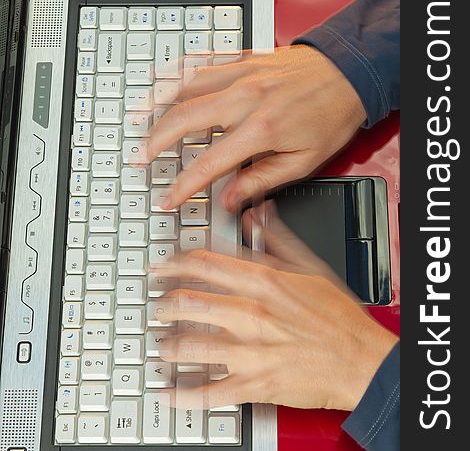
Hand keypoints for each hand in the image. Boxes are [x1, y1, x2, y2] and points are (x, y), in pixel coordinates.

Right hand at [147, 45, 366, 210]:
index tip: (167, 199)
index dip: (183, 186)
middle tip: (139, 158)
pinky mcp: (243, 60)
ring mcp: (241, 75)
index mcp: (260, 129)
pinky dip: (178, 70)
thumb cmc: (331, 114)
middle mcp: (244, 99)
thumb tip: (231, 198)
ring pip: (185, 87)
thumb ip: (262, 179)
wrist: (349, 73)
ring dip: (157, 104)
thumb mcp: (304, 160)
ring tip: (137, 118)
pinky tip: (162, 77)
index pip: (208, 163)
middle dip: (155, 142)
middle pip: (183, 120)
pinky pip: (202, 61)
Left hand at [154, 212, 396, 410]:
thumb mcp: (310, 267)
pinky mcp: (255, 384)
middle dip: (163, 302)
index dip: (174, 262)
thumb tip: (257, 213)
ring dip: (166, 344)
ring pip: (190, 345)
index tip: (161, 266)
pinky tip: (167, 391)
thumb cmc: (338, 317)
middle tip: (156, 304)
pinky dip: (182, 394)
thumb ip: (277, 239)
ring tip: (160, 343)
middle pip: (188, 301)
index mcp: (263, 282)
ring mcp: (250, 351)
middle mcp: (251, 313)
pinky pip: (208, 393)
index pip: (204, 264)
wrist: (362, 361)